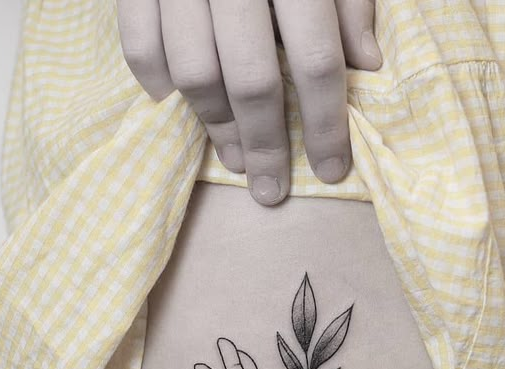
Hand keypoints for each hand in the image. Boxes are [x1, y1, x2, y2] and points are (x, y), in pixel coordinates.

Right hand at [116, 0, 381, 205]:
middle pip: (251, 80)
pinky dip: (154, 81)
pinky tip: (175, 104)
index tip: (332, 171)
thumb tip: (366, 64)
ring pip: (193, 72)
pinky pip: (138, 43)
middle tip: (271, 190)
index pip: (318, 61)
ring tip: (235, 157)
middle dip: (266, 144)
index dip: (328, 124)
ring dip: (215, 126)